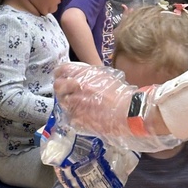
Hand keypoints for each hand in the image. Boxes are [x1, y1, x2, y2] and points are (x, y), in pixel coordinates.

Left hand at [52, 63, 173, 151]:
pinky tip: (85, 117)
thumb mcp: (106, 77)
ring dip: (68, 104)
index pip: (62, 70)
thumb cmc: (122, 94)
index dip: (60, 75)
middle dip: (61, 90)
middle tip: (68, 94)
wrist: (129, 111)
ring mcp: (75, 103)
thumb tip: (83, 78)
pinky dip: (75, 117)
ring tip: (79, 107)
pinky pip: (70, 117)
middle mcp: (77, 86)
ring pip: (62, 102)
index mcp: (84, 74)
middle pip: (58, 86)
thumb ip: (91, 76)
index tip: (62, 78)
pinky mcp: (77, 118)